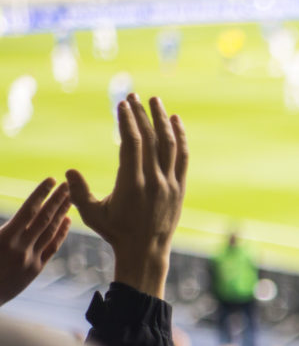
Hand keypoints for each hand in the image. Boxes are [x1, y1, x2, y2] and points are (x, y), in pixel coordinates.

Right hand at [0, 178, 70, 304]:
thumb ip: (2, 226)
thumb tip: (19, 215)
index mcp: (4, 238)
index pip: (27, 210)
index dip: (40, 194)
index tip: (51, 179)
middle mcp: (20, 248)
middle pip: (44, 219)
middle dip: (57, 200)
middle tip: (68, 185)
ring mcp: (30, 259)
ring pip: (50, 232)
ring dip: (62, 214)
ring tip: (71, 199)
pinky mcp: (35, 270)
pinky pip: (51, 248)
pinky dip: (60, 233)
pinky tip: (67, 221)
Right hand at [66, 93, 186, 298]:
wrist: (146, 251)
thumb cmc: (115, 232)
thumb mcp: (91, 214)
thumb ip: (79, 191)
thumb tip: (69, 171)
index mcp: (132, 184)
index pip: (133, 144)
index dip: (128, 121)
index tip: (122, 104)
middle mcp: (154, 181)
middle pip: (151, 140)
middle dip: (142, 114)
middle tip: (133, 94)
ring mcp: (169, 184)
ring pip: (170, 145)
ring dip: (162, 120)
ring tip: (155, 100)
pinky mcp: (179, 188)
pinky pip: (182, 157)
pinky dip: (180, 137)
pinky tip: (176, 121)